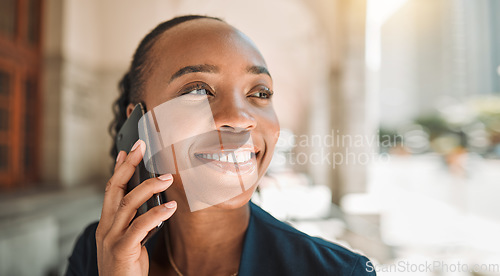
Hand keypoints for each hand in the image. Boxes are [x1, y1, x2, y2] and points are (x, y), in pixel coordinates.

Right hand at [96, 139, 176, 275]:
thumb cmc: (126, 268)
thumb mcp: (129, 241)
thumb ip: (137, 223)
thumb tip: (154, 203)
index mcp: (107, 224)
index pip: (111, 189)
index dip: (119, 169)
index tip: (128, 151)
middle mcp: (106, 228)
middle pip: (115, 189)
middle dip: (129, 166)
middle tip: (143, 148)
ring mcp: (112, 238)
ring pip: (128, 204)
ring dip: (149, 187)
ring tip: (167, 178)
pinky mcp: (122, 250)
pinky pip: (140, 226)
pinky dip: (156, 214)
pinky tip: (170, 208)